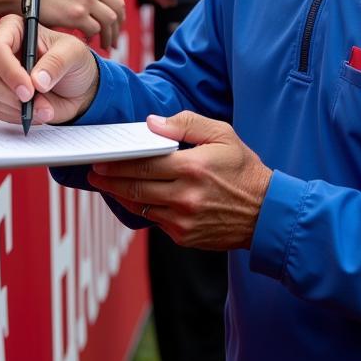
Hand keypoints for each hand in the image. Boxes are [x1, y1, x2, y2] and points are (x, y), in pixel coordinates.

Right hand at [0, 14, 99, 125]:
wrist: (78, 87)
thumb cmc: (73, 61)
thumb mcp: (74, 53)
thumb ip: (57, 62)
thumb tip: (37, 81)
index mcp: (14, 29)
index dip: (9, 71)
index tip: (29, 90)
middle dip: (8, 93)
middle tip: (32, 101)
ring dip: (16, 107)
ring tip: (43, 107)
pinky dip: (17, 115)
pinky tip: (36, 110)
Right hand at [39, 0, 125, 47]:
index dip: (116, 8)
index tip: (114, 21)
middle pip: (117, 7)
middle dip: (118, 25)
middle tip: (115, 38)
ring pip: (110, 21)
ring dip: (110, 35)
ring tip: (106, 45)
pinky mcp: (77, 14)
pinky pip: (95, 30)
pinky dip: (94, 38)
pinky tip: (88, 41)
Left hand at [88, 111, 271, 249]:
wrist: (266, 213)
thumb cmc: (244, 169)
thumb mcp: (222, 134)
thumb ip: (186, 124)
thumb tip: (152, 123)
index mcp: (193, 168)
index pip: (145, 164)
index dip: (118, 163)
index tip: (101, 159)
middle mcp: (186, 197)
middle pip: (136, 187)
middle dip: (110, 180)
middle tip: (95, 173)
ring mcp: (184, 220)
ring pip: (141, 207)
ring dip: (121, 195)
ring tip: (107, 185)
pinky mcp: (185, 236)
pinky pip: (155, 221)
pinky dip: (142, 208)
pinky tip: (135, 198)